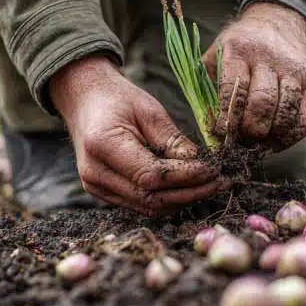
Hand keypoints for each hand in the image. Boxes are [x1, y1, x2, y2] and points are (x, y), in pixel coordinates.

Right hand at [49, 56, 227, 216]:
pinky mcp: (101, 192)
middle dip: (190, 194)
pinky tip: (188, 189)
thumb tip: (201, 165)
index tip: (214, 170)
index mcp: (102, 145)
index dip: (187, 177)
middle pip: (150, 198)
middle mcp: (95, 172)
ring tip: (210, 187)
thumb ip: (172, 140)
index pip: (151, 175)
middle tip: (221, 183)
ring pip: (147, 206)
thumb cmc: (116, 98)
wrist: (84, 99)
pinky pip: (139, 203)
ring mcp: (95, 186)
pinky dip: (166, 199)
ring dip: (181, 200)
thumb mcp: (149, 109)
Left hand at [202, 2, 305, 151]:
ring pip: (286, 112)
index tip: (222, 136)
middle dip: (250, 130)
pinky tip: (279, 141)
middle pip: (262, 102)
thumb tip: (207, 127)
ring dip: (272, 137)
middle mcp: (270, 58)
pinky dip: (293, 136)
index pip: (234, 90)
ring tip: (260, 146)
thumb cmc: (241, 47)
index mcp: (240, 50)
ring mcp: (295, 70)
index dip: (228, 120)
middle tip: (242, 142)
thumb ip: (208, 84)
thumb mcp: (217, 52)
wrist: (279, 22)